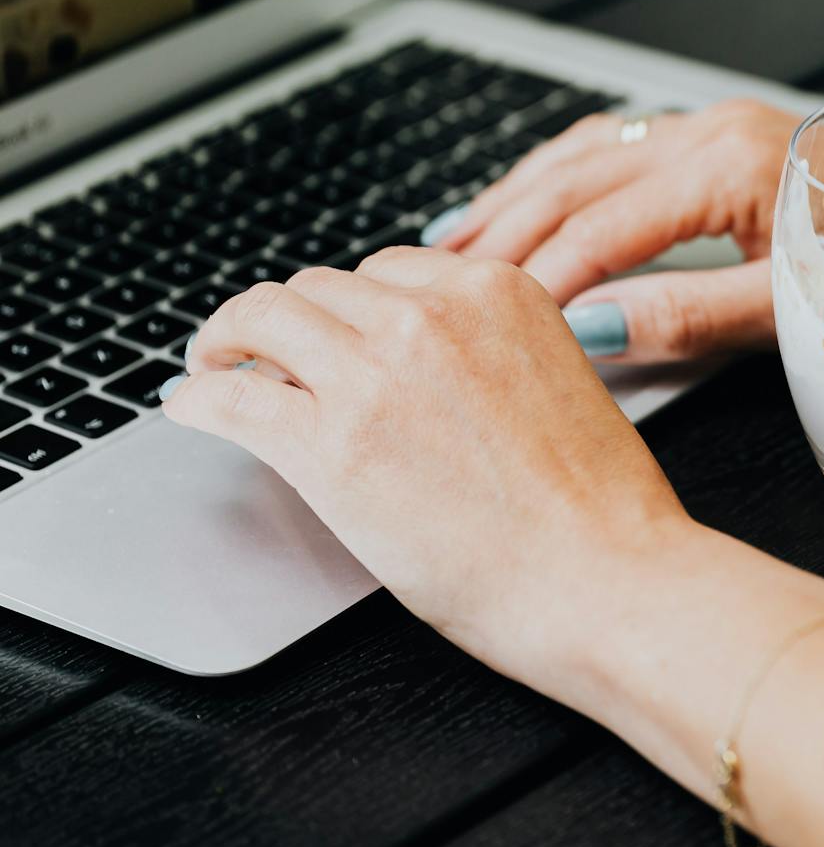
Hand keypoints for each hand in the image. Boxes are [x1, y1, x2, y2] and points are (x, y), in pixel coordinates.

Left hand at [160, 248, 688, 674]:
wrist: (607, 576)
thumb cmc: (600, 509)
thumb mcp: (560, 384)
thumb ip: (495, 356)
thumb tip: (433, 375)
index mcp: (498, 293)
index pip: (390, 270)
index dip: (353, 307)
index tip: (337, 333)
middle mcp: (431, 315)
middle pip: (320, 287)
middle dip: (293, 323)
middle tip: (267, 354)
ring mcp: (374, 374)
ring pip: (263, 317)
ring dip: (229, 340)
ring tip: (215, 367)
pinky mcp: (328, 444)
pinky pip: (230, 396)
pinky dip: (198, 396)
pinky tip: (192, 407)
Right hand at [429, 99, 798, 363]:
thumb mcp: (791, 305)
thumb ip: (687, 316)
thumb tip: (591, 332)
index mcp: (728, 166)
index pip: (600, 226)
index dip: (537, 278)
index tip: (487, 323)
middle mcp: (712, 130)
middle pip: (574, 177)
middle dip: (502, 231)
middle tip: (436, 284)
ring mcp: (714, 123)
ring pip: (585, 150)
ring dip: (517, 195)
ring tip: (455, 242)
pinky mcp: (722, 131)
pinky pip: (617, 142)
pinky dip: (560, 174)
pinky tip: (528, 199)